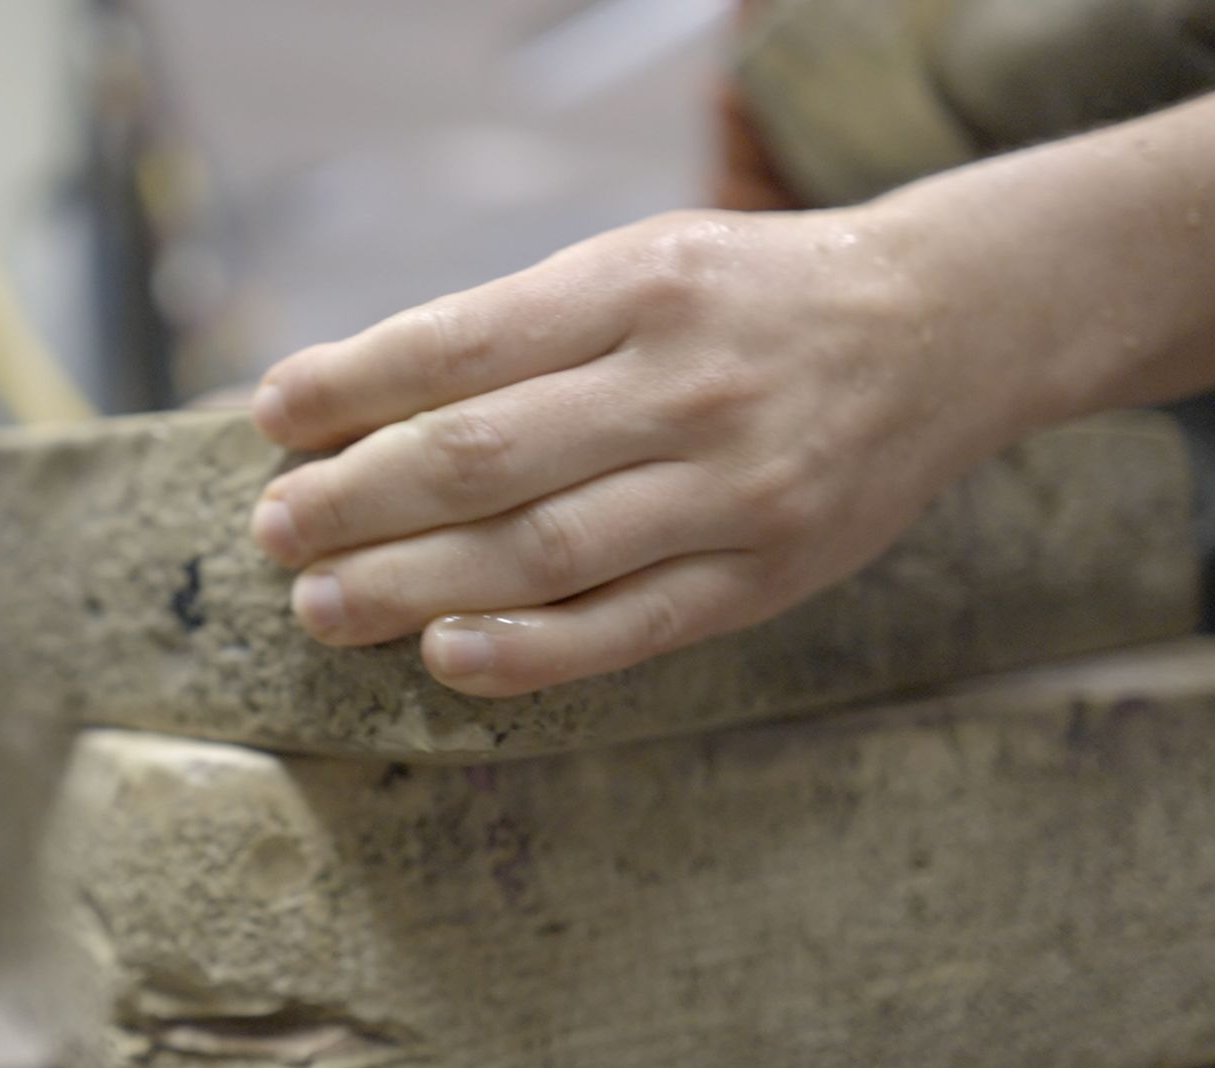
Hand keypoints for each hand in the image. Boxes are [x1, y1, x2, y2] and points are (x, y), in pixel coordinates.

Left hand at [248, 208, 1033, 696]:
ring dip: (412, 585)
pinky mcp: (764, 577)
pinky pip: (627, 629)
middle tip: (275, 531)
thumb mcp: (645, 264)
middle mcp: (686, 385)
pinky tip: (443, 656)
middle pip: (483, 456)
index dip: (351, 384)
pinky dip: (527, 652)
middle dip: (356, 499)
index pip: (461, 342)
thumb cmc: (754, 299)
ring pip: (540, 552)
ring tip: (321, 603)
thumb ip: (520, 329)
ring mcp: (731, 490)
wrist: (943, 331)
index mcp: (641, 286)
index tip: (271, 416)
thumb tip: (358, 400)